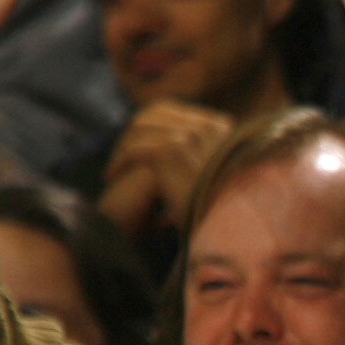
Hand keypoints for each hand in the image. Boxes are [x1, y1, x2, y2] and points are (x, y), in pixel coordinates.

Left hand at [96, 100, 233, 236]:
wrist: (233, 231)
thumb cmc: (226, 213)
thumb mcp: (219, 176)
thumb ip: (204, 156)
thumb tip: (179, 146)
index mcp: (223, 130)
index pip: (176, 113)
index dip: (151, 127)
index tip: (138, 148)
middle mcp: (210, 127)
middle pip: (156, 114)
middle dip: (133, 132)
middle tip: (120, 156)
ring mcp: (193, 136)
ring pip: (142, 130)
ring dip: (122, 148)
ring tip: (114, 169)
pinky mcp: (174, 150)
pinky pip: (136, 149)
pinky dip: (120, 162)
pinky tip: (111, 176)